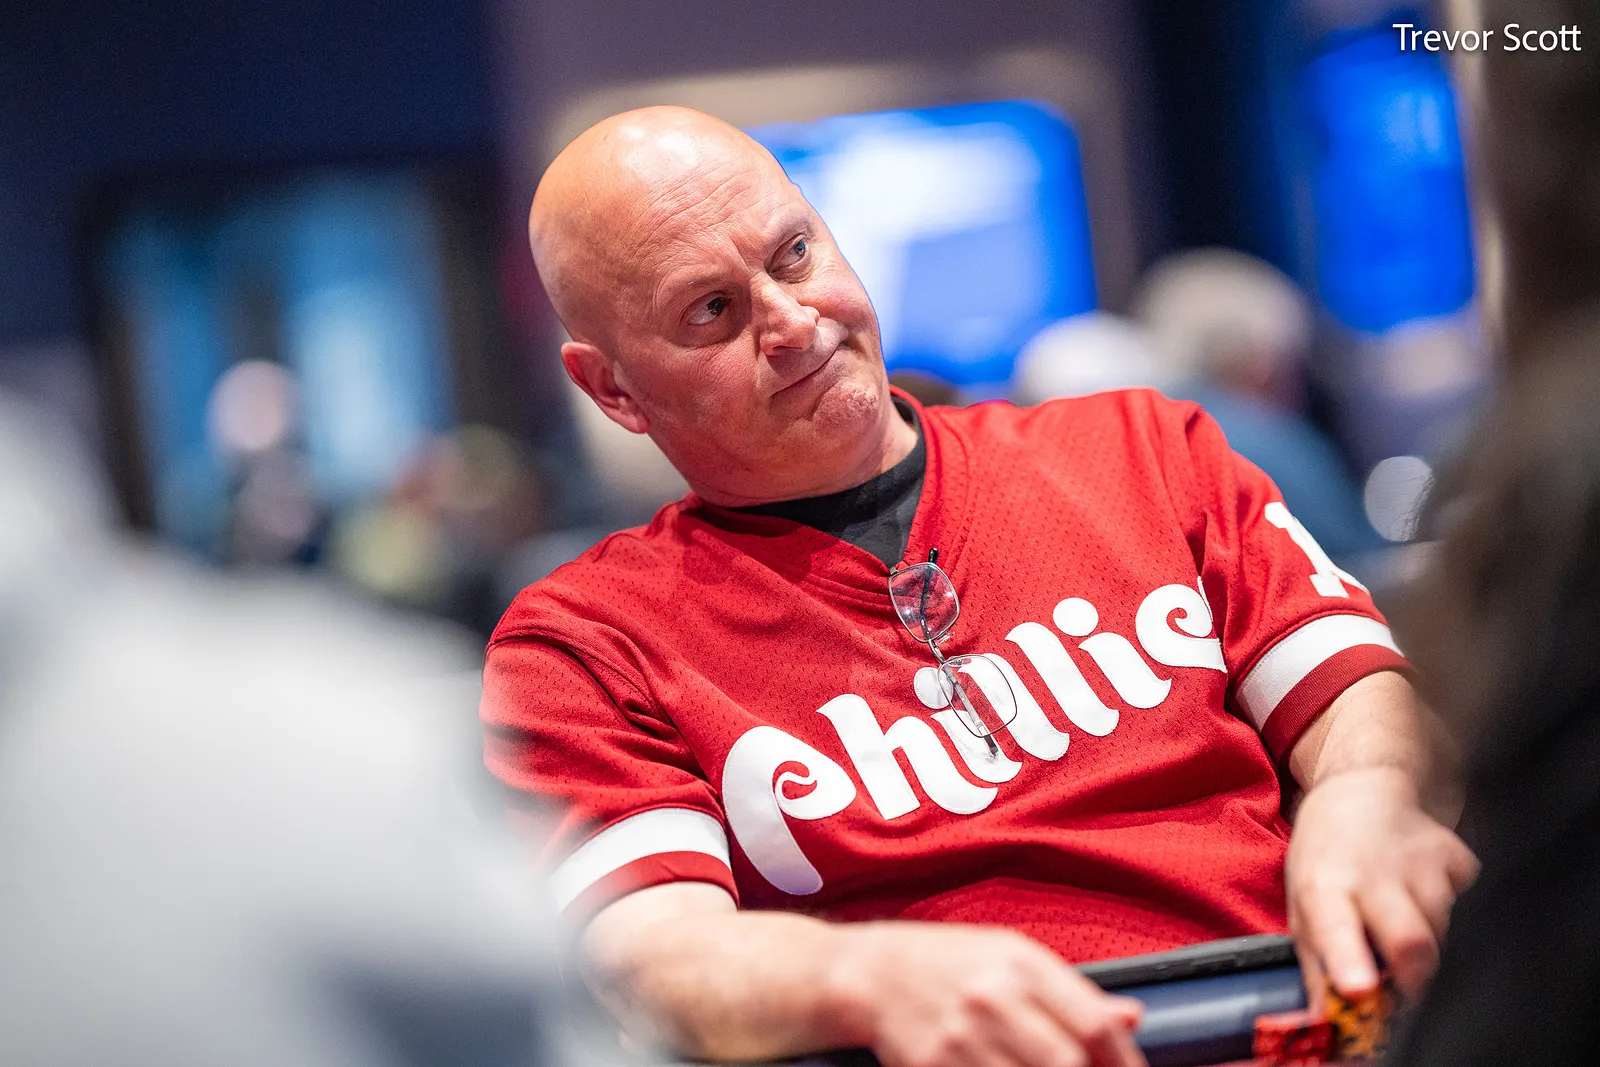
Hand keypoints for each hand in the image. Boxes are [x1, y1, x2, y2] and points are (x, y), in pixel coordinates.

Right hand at [831, 922, 1146, 1066]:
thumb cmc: (947, 961)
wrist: (871, 973)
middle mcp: (993, 998)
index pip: (1093, 1025)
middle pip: (1067, 1063)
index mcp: (1021, 965)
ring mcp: (961, 1037)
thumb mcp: (1011, 956)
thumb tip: (1131, 1018)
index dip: (1125, 1063)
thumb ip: (1070, 991)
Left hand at [1286, 766, 1478, 1001]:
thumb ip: (1317, 967)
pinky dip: (1455, 917)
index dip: (1351, 962)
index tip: (1360, 989)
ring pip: (1447, 932)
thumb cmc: (1325, 860)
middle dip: (1417, 977)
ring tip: (1404, 925)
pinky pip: (1470, 908)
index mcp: (1325, 887)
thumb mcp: (1301, 907)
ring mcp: (1422, 863)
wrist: (1358, 794)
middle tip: (1407, 986)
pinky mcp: (1458, 857)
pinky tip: (1426, 898)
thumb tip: (1327, 1021)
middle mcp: (1374, 872)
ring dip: (1432, 946)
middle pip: (1413, 939)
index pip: (1339, 928)